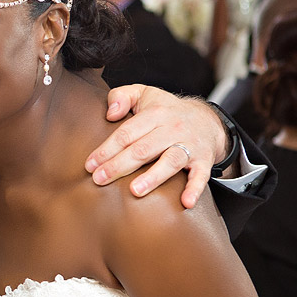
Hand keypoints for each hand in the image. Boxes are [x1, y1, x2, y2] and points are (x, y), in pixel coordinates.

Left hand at [86, 85, 226, 208]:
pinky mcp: (204, 159)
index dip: (107, 150)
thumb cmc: (165, 110)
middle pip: (143, 149)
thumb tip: (109, 114)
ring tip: (135, 191)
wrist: (207, 120)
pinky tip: (186, 202)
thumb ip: (121, 96)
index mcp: (155, 113)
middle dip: (119, 165)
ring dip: (153, 177)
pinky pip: (201, 175)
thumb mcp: (143, 94)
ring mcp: (190, 144)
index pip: (126, 133)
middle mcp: (173, 128)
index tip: (90, 165)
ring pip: (170, 161)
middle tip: (99, 180)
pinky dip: (195, 188)